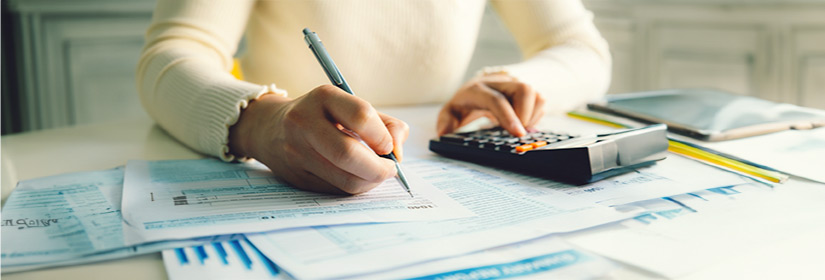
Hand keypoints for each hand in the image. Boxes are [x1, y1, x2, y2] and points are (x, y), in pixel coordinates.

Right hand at [229, 85, 408, 194]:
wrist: (271, 128)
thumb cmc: (324, 116)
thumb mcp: (351, 107)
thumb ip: (385, 124)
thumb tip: (397, 152)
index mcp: (324, 97)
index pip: (361, 117)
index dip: (383, 137)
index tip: (390, 147)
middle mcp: (305, 122)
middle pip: (348, 154)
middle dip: (378, 168)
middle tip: (390, 169)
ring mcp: (297, 151)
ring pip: (344, 179)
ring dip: (370, 182)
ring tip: (377, 174)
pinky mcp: (297, 176)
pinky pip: (336, 189)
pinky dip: (355, 187)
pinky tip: (358, 177)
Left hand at [437, 74, 544, 136]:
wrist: (480, 86)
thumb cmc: (466, 102)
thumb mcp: (451, 112)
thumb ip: (446, 122)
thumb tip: (444, 133)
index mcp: (478, 88)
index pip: (497, 100)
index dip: (509, 117)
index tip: (518, 134)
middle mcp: (499, 82)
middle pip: (524, 89)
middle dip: (525, 114)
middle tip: (517, 132)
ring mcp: (515, 84)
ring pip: (536, 94)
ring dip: (531, 115)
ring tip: (518, 127)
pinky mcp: (527, 89)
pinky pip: (541, 100)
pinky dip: (536, 115)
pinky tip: (522, 122)